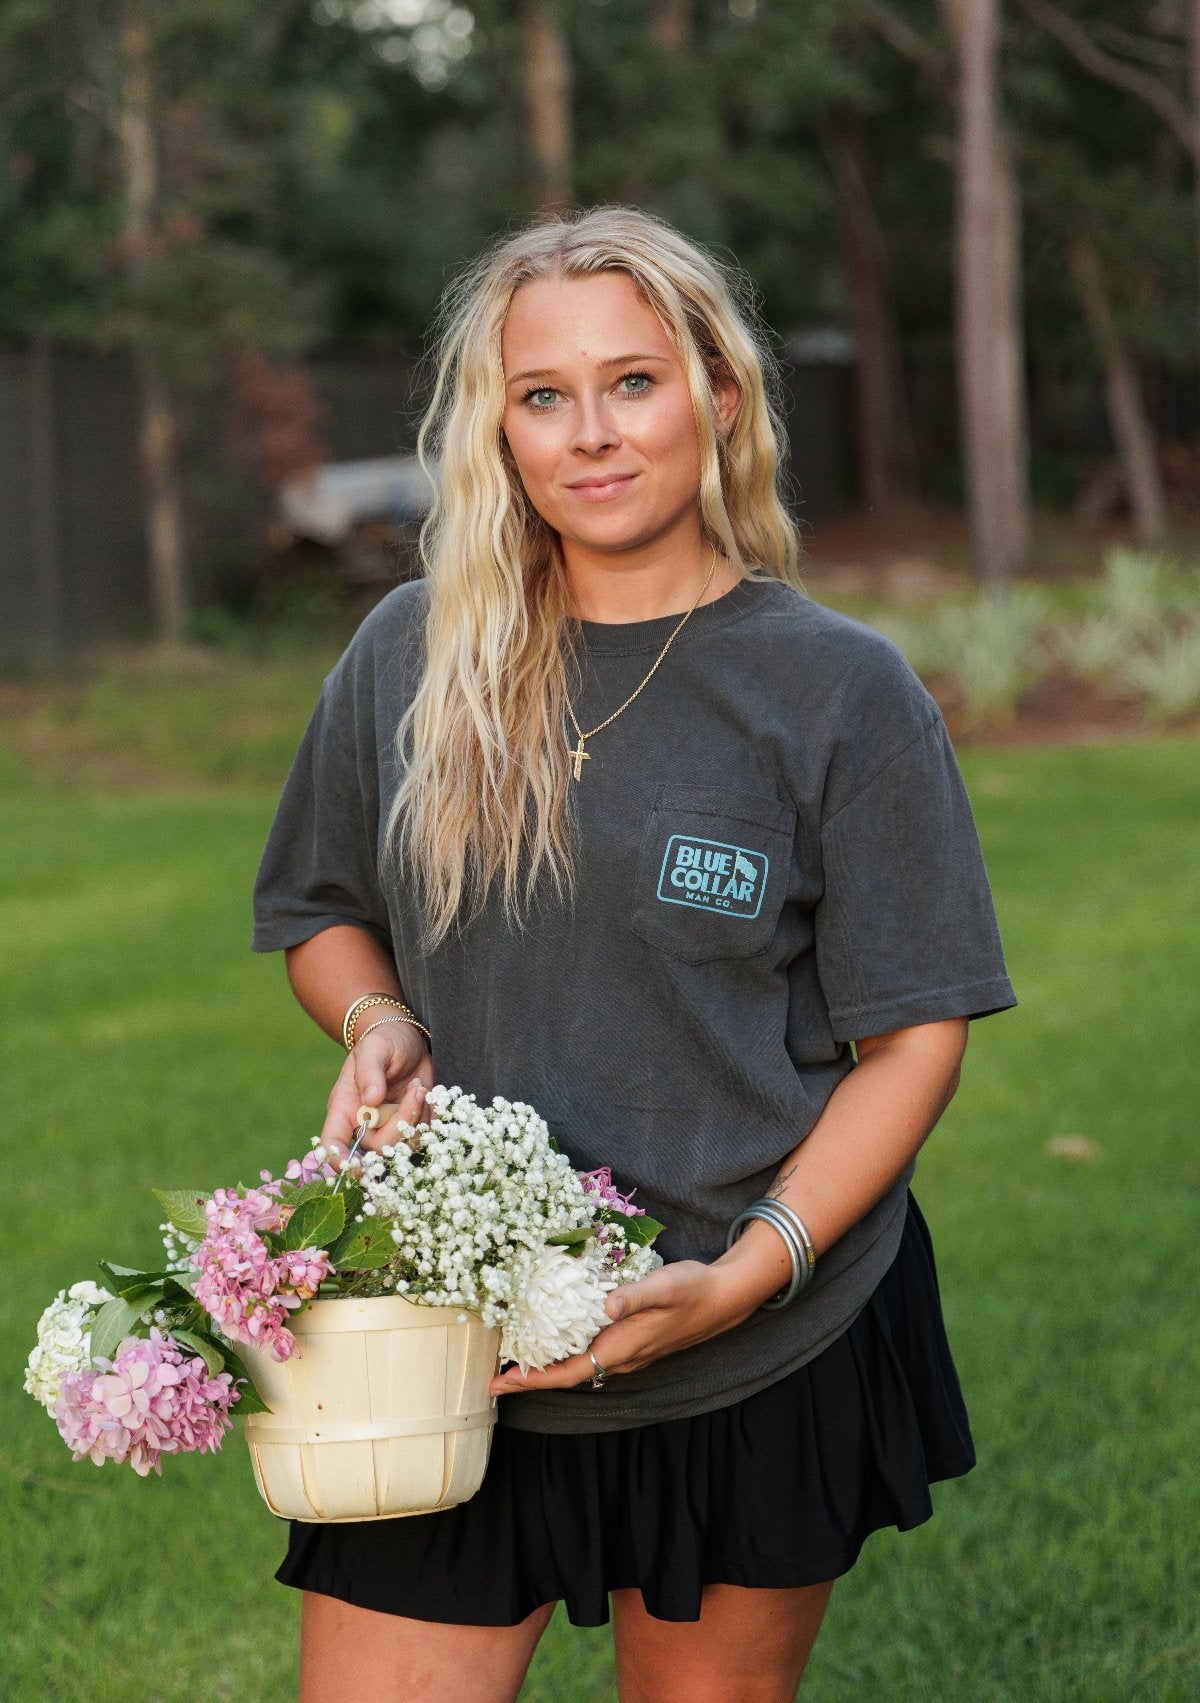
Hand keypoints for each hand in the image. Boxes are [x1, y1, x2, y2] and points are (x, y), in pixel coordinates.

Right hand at [319, 1022, 432, 1162]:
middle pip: (378, 1147)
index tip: (354, 1168)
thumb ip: (369, 1071)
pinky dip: (431, 1117)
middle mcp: (364, 1123)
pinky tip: (428, 1093)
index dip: (339, 1159)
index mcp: (344, 1107)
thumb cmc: (383, 1041)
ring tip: (419, 1087)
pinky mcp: (411, 1125)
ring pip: (404, 1144)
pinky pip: (424, 1135)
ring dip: (418, 1117)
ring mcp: (389, 1126)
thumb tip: (372, 1100)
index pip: (332, 1142)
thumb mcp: (374, 1048)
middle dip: (401, 1123)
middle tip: (415, 1091)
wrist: (408, 1039)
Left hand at [488, 1259, 757, 1395]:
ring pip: (580, 1366)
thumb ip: (634, 1295)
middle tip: (495, 1375)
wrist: (725, 1298)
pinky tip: (557, 1338)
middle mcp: (622, 1358)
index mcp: (622, 1348)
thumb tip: (607, 1305)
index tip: (498, 1385)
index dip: (532, 1381)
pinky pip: (592, 1355)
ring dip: (548, 1367)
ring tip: (517, 1360)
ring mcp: (629, 1354)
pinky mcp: (634, 1343)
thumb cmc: (693, 1289)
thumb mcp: (664, 1285)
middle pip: (568, 1375)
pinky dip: (568, 1353)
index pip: (568, 1373)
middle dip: (532, 1378)